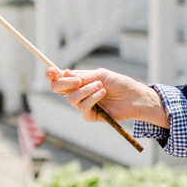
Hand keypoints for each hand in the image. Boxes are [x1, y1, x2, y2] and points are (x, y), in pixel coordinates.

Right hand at [45, 67, 168, 126]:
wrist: (134, 97)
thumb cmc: (119, 83)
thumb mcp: (100, 75)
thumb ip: (83, 76)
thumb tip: (64, 73)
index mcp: (79, 80)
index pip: (59, 78)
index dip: (52, 74)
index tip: (51, 70)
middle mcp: (78, 92)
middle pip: (58, 89)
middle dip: (65, 83)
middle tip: (78, 80)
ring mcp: (83, 104)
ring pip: (72, 98)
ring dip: (86, 90)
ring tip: (101, 86)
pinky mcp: (90, 115)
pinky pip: (83, 107)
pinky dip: (93, 98)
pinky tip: (103, 94)